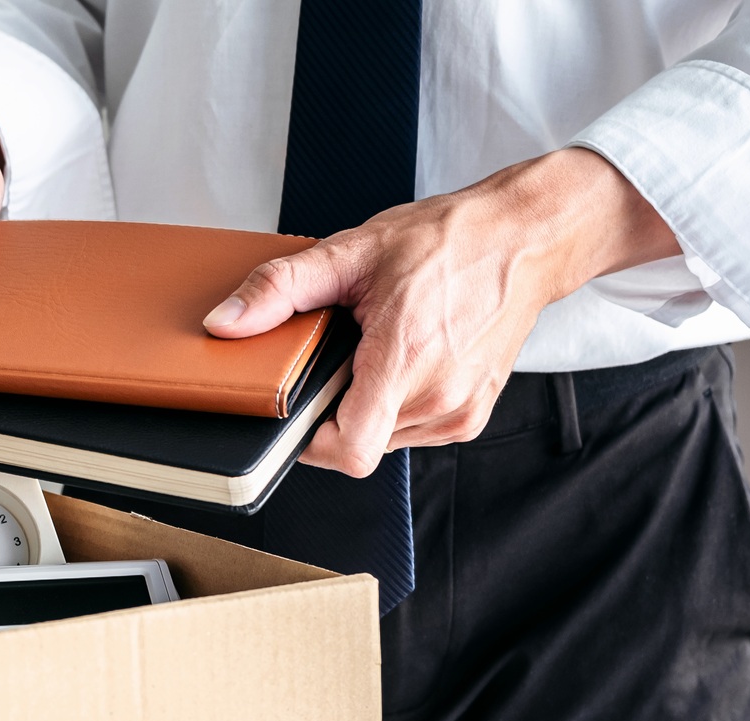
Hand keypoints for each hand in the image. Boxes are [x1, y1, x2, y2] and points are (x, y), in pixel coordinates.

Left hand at [203, 148, 679, 476]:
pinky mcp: (471, 418)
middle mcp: (438, 394)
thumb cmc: (449, 242)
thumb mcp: (353, 251)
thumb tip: (226, 322)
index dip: (312, 443)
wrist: (523, 240)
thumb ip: (281, 289)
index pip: (349, 450)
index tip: (300, 413)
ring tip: (382, 351)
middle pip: (359, 442)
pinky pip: (413, 431)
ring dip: (369, 407)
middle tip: (347, 354)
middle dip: (338, 407)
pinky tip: (407, 361)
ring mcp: (459, 411)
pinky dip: (398, 406)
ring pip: (384, 440)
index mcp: (405, 356)